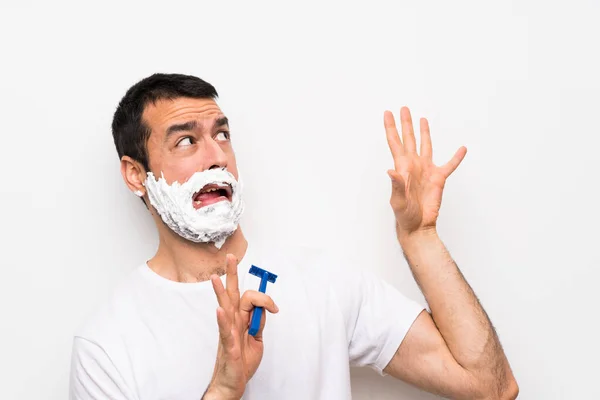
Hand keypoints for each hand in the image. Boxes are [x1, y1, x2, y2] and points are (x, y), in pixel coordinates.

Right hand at [204, 254, 278, 399]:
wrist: (232, 383)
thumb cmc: (242, 361)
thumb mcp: (257, 338)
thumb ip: (259, 322)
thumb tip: (265, 308)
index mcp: (239, 319)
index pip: (249, 298)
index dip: (264, 298)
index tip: (274, 308)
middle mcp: (232, 322)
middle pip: (232, 293)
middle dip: (232, 274)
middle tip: (230, 257)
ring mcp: (228, 332)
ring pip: (225, 307)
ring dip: (221, 291)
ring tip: (216, 277)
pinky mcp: (228, 346)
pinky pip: (225, 331)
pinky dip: (223, 320)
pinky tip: (220, 310)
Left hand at [384, 107, 466, 237]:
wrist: (418, 226)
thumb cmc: (405, 215)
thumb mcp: (398, 201)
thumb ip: (396, 185)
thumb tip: (391, 171)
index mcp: (402, 167)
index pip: (395, 143)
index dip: (390, 128)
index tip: (387, 113)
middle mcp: (413, 165)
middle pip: (409, 139)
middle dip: (405, 123)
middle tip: (404, 108)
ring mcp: (426, 170)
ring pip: (426, 146)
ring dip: (424, 133)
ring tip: (423, 119)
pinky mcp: (439, 179)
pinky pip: (450, 165)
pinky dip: (456, 157)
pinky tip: (462, 149)